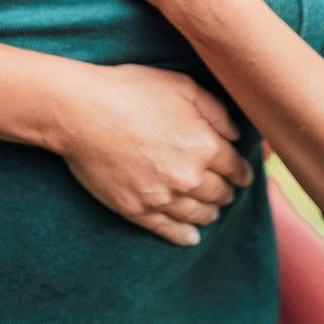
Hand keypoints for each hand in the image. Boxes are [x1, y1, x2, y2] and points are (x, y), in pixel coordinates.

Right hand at [48, 62, 254, 246]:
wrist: (80, 112)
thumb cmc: (130, 90)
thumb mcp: (181, 85)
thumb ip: (215, 110)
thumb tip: (235, 134)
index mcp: (203, 145)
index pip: (235, 168)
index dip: (242, 172)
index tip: (243, 175)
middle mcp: (188, 177)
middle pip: (219, 194)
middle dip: (227, 192)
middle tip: (227, 191)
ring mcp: (162, 197)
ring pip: (197, 214)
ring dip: (210, 213)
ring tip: (212, 211)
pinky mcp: (136, 209)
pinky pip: (168, 230)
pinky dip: (184, 235)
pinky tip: (191, 237)